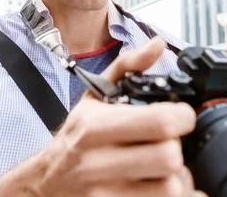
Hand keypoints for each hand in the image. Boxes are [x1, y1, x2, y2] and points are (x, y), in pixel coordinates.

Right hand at [0, 36, 201, 196]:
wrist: (44, 184)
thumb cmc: (74, 139)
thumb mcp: (94, 97)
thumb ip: (128, 66)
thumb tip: (158, 45)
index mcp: (95, 126)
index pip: (161, 122)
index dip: (182, 117)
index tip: (181, 116)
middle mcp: (97, 163)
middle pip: (169, 156)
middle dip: (179, 148)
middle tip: (171, 143)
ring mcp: (104, 194)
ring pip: (170, 188)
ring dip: (177, 176)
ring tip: (166, 167)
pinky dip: (176, 196)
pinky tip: (162, 184)